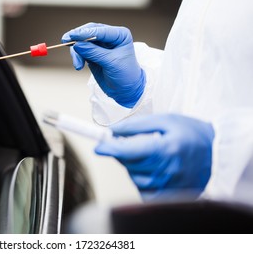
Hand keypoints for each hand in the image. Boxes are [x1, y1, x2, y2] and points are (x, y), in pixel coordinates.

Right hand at [61, 23, 145, 107]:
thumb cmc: (125, 75)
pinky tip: (78, 65)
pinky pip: (81, 51)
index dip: (86, 32)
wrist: (125, 90)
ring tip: (78, 65)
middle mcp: (110, 37)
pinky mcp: (93, 53)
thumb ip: (94, 53)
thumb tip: (77, 45)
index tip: (73, 35)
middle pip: (89, 32)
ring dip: (76, 52)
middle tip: (66, 42)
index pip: (101, 30)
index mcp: (120, 35)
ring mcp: (100, 45)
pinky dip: (77, 56)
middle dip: (77, 38)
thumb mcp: (111, 63)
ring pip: (82, 42)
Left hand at [95, 114, 214, 200]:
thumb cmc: (191, 133)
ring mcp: (167, 186)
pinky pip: (142, 189)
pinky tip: (153, 168)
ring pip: (133, 176)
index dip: (109, 148)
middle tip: (134, 142)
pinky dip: (141, 178)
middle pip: (127, 164)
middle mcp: (165, 171)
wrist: (217, 153)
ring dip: (134, 164)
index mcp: (164, 150)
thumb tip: (112, 131)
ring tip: (151, 154)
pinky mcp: (168, 195)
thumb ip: (135, 125)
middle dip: (123, 152)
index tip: (98, 146)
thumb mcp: (164, 120)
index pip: (127, 151)